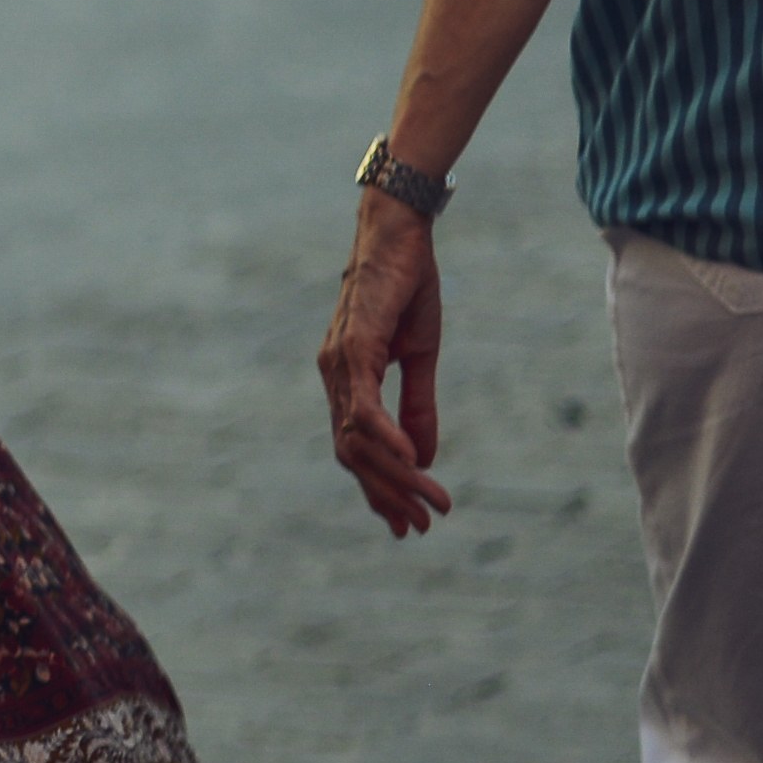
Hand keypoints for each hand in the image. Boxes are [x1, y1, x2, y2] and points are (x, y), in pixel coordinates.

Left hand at [319, 198, 454, 535]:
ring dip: (393, 475)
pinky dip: (383, 436)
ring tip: (428, 502)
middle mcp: (334, 378)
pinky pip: (362, 403)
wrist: (399, 235)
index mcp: (347, 382)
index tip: (405, 523)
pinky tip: (408, 461)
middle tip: (418, 527)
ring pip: (357, 438)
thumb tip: (422, 460)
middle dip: (385, 495)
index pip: (355, 449)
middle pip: (353, 454)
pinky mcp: (352, 346)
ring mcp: (338, 363)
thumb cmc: (406, 289)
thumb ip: (417, 408)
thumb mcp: (420, 358)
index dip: (378, 488)